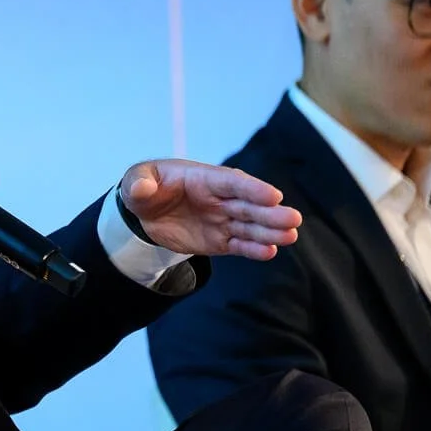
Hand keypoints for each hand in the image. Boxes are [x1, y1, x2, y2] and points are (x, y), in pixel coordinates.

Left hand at [118, 160, 301, 259]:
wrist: (144, 213)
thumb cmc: (146, 188)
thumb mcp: (137, 180)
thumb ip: (139, 183)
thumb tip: (141, 188)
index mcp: (204, 178)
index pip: (232, 182)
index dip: (252, 189)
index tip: (273, 196)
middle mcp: (219, 199)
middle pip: (249, 205)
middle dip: (271, 213)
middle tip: (293, 219)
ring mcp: (222, 220)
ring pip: (250, 226)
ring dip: (270, 232)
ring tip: (290, 236)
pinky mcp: (220, 240)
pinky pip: (239, 245)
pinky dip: (254, 249)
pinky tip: (270, 252)